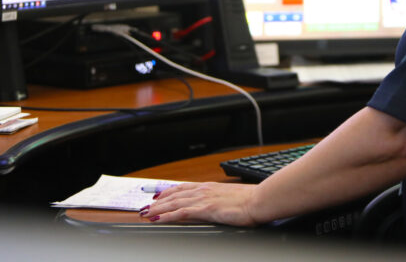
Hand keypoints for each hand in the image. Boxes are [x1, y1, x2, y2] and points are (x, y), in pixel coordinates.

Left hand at [139, 182, 259, 225]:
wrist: (259, 201)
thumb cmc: (251, 200)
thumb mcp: (231, 198)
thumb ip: (220, 200)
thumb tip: (217, 205)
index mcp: (210, 187)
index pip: (183, 187)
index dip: (168, 192)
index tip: (158, 196)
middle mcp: (204, 190)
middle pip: (174, 195)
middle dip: (158, 202)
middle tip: (145, 207)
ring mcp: (203, 199)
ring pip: (173, 203)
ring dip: (157, 208)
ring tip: (145, 213)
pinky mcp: (205, 209)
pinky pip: (180, 213)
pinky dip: (167, 216)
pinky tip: (158, 219)